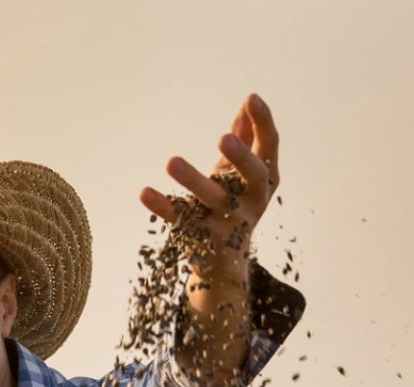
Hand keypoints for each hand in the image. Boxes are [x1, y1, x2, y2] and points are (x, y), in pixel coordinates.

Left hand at [139, 93, 279, 277]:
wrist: (224, 262)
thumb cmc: (233, 203)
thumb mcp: (240, 173)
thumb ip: (245, 138)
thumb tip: (248, 101)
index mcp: (266, 180)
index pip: (269, 148)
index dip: (263, 122)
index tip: (251, 97)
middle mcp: (254, 201)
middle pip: (254, 177)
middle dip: (241, 157)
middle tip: (222, 138)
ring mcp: (229, 222)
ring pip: (213, 199)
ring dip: (192, 179)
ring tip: (171, 161)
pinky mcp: (202, 238)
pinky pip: (180, 219)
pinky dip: (162, 206)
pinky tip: (144, 192)